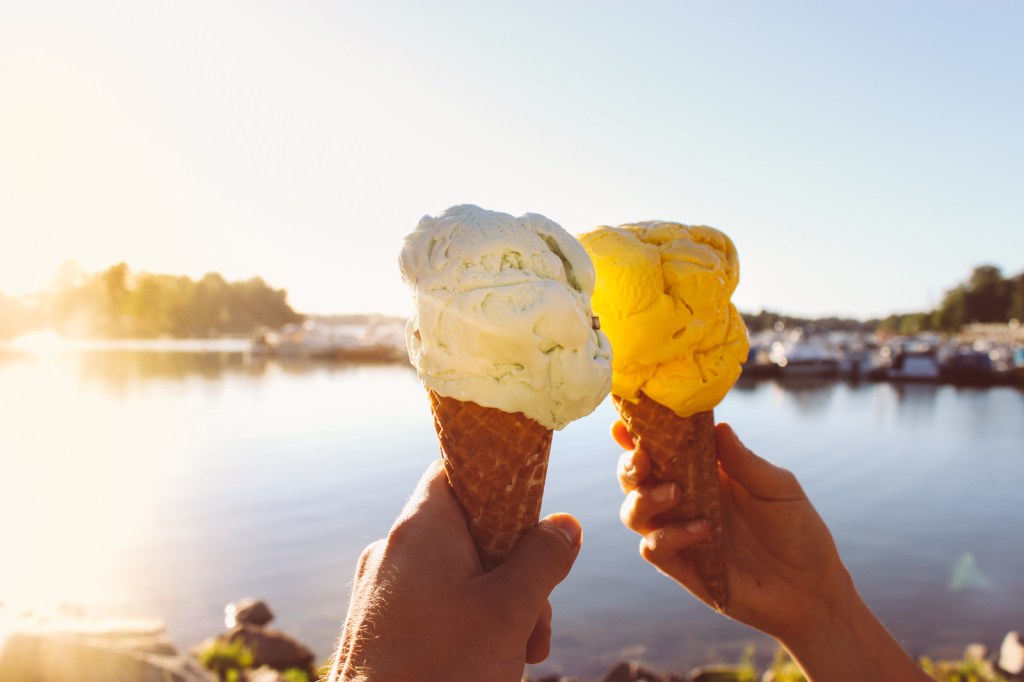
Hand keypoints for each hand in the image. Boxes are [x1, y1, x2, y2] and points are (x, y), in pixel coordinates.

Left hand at [330, 460, 581, 681]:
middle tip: (538, 621)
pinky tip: (488, 664)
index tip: (535, 514)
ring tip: (519, 656)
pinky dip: (466, 626)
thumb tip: (565, 522)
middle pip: (467, 533)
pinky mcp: (378, 630)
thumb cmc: (442, 673)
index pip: (457, 471)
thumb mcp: (510, 611)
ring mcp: (381, 593)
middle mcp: (392, 552)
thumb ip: (542, 558)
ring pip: (455, 577)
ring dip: (498, 607)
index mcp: (420, 530)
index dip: (500, 482)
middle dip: (514, 571)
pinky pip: (432, 608)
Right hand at [616, 421, 930, 680]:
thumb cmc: (799, 531)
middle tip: (641, 458)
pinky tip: (702, 529)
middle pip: (635, 479)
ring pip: (634, 512)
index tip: (624, 423)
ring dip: (644, 499)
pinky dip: (669, 536)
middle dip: (629, 465)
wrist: (812, 589)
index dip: (637, 435)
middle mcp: (685, 501)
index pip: (662, 449)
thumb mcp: (778, 488)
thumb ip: (745, 461)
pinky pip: (654, 548)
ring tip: (675, 493)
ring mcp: (680, 534)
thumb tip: (718, 427)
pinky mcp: (683, 567)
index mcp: (704, 473)